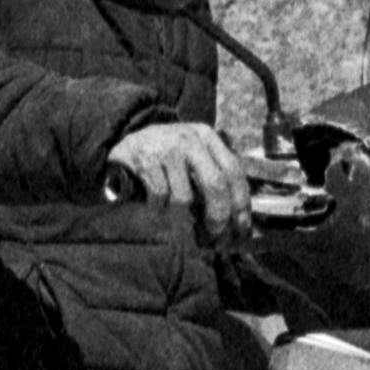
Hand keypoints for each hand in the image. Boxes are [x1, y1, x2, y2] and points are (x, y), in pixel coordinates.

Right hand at [106, 120, 247, 241]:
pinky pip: (160, 196)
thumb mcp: (193, 153)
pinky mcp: (145, 160)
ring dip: (180, 214)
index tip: (241, 226)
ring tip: (173, 212)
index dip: (241, 201)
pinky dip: (158, 207)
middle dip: (218, 214)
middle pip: (215, 183)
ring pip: (184, 196)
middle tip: (216, 232)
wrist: (127, 142)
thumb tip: (235, 217)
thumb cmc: (166, 155)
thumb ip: (213, 173)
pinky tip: (155, 204)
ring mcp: (166, 148)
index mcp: (207, 137)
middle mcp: (190, 140)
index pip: (233, 170)